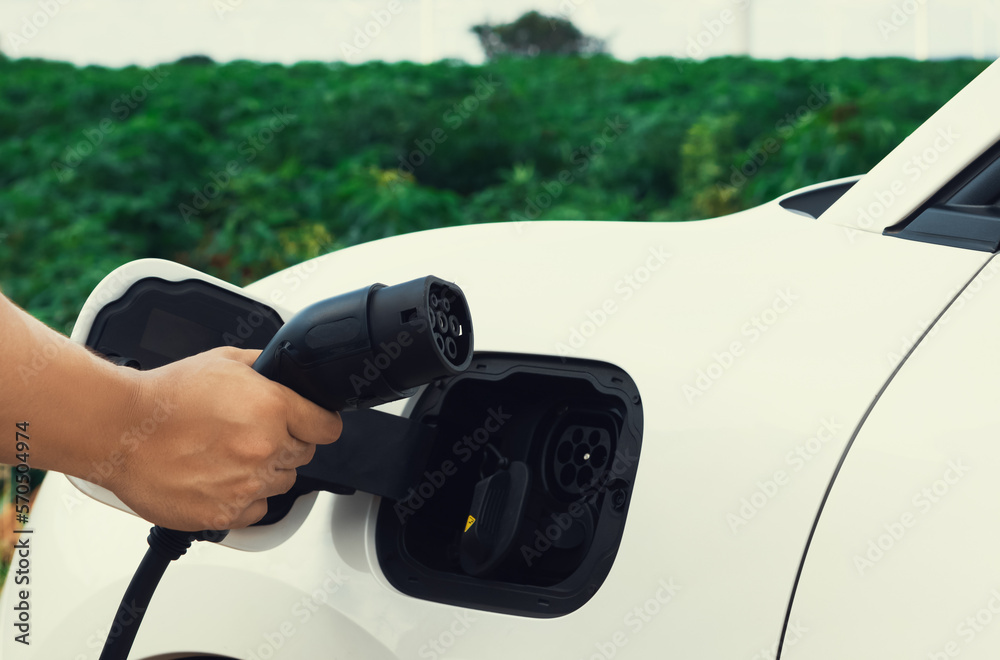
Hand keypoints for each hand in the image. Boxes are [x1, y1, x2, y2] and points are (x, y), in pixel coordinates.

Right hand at [104, 347, 340, 530]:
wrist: (119, 430)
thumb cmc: (164, 396)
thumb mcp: (224, 361)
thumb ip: (266, 368)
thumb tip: (290, 373)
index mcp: (272, 408)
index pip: (327, 427)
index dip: (319, 424)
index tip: (313, 425)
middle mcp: (265, 448)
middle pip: (304, 455)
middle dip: (285, 444)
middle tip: (250, 435)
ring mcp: (246, 484)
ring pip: (281, 483)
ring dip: (263, 472)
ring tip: (227, 455)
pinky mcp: (225, 512)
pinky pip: (255, 510)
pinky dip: (242, 498)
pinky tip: (218, 478)